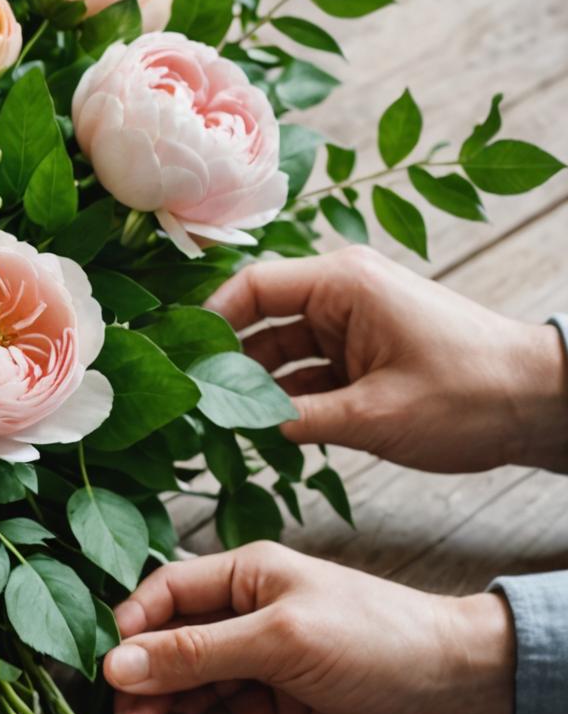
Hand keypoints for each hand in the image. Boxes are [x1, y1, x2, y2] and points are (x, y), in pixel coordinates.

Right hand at [105, 542, 515, 713]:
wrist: (461, 688)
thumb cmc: (376, 640)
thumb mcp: (278, 641)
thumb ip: (195, 654)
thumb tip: (116, 665)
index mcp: (244, 575)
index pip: (163, 594)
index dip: (130, 633)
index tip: (107, 676)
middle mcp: (247, 613)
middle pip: (172, 651)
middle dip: (149, 692)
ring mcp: (264, 661)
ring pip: (197, 692)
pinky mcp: (283, 703)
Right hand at [207, 247, 567, 473]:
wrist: (542, 404)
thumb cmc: (471, 395)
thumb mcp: (373, 414)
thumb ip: (295, 417)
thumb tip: (233, 423)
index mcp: (343, 283)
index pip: (251, 287)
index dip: (209, 322)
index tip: (180, 363)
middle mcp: (342, 293)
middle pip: (257, 319)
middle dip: (224, 360)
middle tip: (189, 400)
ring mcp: (351, 324)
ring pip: (277, 351)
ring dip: (252, 385)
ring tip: (215, 422)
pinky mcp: (361, 354)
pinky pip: (303, 371)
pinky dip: (283, 398)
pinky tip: (258, 430)